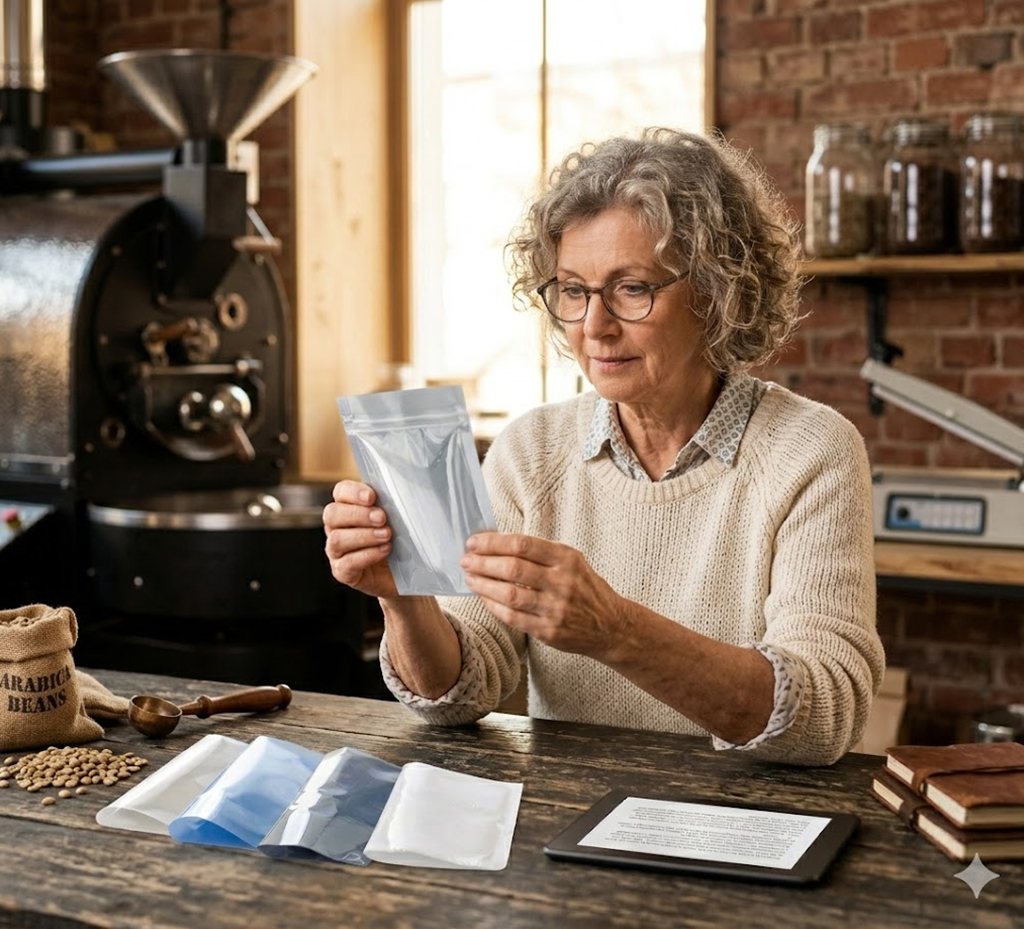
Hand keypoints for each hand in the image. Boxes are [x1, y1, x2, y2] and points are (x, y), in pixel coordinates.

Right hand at [323, 480, 397, 597]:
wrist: (403, 573)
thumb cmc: (398, 541)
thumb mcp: (397, 519)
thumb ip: (391, 505)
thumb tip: (400, 492)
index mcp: (347, 508)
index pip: (340, 492)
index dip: (353, 492)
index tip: (372, 497)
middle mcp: (337, 528)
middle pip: (332, 514)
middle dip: (358, 514)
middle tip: (382, 518)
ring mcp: (336, 551)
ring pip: (337, 539)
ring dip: (364, 536)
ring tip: (387, 535)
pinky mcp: (342, 572)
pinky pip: (347, 563)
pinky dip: (367, 555)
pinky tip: (384, 550)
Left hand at [460, 532, 628, 658]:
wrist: (611, 626)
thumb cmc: (585, 588)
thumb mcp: (571, 562)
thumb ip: (540, 553)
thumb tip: (497, 543)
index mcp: (567, 559)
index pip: (523, 545)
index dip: (493, 542)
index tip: (474, 542)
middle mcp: (563, 582)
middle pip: (513, 568)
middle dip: (483, 563)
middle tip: (465, 560)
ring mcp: (556, 609)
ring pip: (510, 594)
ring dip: (484, 585)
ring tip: (470, 578)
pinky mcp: (549, 631)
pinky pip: (513, 618)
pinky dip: (494, 606)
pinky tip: (484, 598)